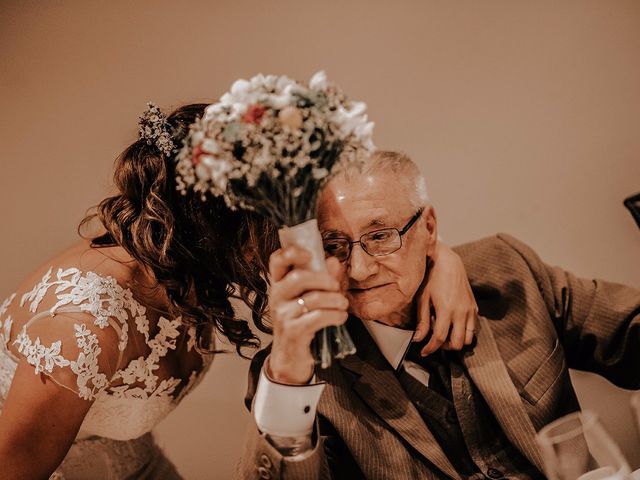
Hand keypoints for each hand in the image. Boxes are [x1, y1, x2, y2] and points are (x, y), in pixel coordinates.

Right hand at [268, 246, 348, 383]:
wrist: (291, 356)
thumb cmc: (302, 321)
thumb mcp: (310, 297)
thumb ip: (322, 278)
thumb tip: (334, 261)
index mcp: (279, 283)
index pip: (277, 260)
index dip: (292, 252)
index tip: (310, 255)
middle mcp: (276, 296)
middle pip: (298, 277)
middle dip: (324, 280)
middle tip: (336, 287)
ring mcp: (282, 314)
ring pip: (313, 298)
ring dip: (335, 300)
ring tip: (343, 305)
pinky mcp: (292, 331)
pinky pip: (318, 317)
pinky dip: (335, 315)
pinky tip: (340, 317)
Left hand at [414, 241, 477, 355]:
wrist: (448, 262)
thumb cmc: (431, 278)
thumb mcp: (423, 299)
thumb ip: (422, 321)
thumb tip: (418, 339)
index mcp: (446, 310)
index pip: (440, 338)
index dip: (431, 348)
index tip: (424, 352)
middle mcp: (461, 312)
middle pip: (458, 343)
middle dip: (445, 347)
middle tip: (434, 343)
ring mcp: (470, 310)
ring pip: (469, 339)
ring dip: (457, 341)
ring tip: (444, 334)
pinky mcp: (474, 307)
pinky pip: (473, 328)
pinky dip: (463, 332)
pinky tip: (452, 325)